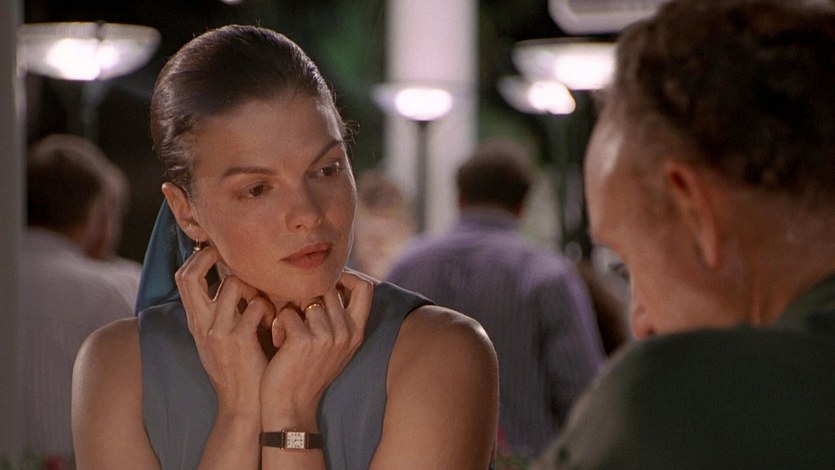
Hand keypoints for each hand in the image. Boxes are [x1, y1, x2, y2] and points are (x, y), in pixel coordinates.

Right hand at [175, 245, 275, 417]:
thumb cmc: (239, 370)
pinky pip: (256, 305)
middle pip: (189, 275)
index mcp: (196, 322)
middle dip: (210, 257)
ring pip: (230, 283)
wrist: (243, 405)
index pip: (183, 278)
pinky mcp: (238, 340)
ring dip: (252, 285)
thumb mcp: (220, 340)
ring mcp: (218, 331)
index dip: (199, 257)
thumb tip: (233, 280)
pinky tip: (276, 323)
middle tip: (234, 255)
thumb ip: (221, 312)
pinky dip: (269, 308)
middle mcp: (201, 323)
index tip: (219, 250)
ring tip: (265, 301)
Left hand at [261, 270, 373, 428]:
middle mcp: (346, 332)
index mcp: (356, 332)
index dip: (347, 276)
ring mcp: (327, 336)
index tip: (327, 282)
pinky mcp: (304, 340)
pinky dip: (278, 324)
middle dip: (308, 295)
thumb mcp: (334, 346)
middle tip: (297, 317)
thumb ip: (338, 318)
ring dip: (291, 311)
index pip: (366, 287)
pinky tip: (279, 343)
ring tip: (287, 332)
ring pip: (305, 298)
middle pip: (328, 288)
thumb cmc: (307, 373)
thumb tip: (332, 282)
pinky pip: (287, 313)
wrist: (291, 407)